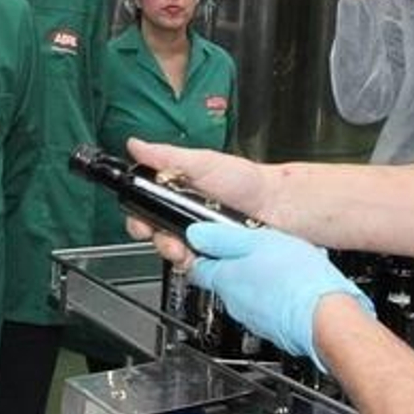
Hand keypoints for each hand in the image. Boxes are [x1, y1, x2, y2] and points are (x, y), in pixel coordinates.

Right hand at [119, 140, 271, 264]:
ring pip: (172, 253)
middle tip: (169, 240)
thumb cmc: (245, 181)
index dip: (138, 218)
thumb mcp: (202, 162)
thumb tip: (136, 146)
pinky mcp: (211, 256)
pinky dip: (196, 265)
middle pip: (154, 235)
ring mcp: (197, 238)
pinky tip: (205, 257)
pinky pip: (194, 267)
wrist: (278, 207)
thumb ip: (166, 156)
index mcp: (174, 194)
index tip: (141, 224)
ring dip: (176, 254)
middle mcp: (183, 217)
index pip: (143, 209)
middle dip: (157, 240)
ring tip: (189, 249)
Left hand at [185, 221, 372, 368]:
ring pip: (246, 292)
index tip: (205, 241)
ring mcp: (254, 318)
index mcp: (225, 280)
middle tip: (255, 247)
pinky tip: (292, 284)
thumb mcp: (257, 242)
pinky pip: (267, 307)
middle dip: (235, 262)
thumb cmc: (298, 281)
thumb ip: (223, 238)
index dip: (199, 251)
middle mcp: (234, 303)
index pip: (195, 266)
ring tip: (280, 263)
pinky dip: (274, 294)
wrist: (328, 318)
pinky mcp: (274, 327)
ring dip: (257, 277)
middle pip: (222, 278)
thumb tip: (196, 234)